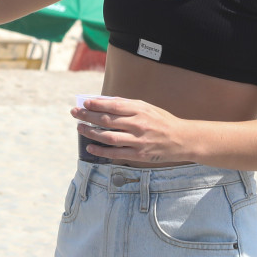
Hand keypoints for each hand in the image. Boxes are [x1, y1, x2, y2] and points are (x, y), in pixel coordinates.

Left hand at [71, 96, 195, 163]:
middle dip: (88, 116)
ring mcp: (138, 140)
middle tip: (75, 113)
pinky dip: (101, 150)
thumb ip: (127, 105)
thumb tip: (104, 102)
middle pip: (107, 120)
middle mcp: (138, 124)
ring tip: (79, 128)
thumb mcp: (147, 107)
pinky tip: (90, 147)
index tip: (84, 103)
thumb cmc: (161, 121)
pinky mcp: (138, 154)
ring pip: (109, 137)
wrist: (181, 139)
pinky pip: (116, 153)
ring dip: (91, 132)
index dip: (96, 104)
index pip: (113, 105)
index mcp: (140, 110)